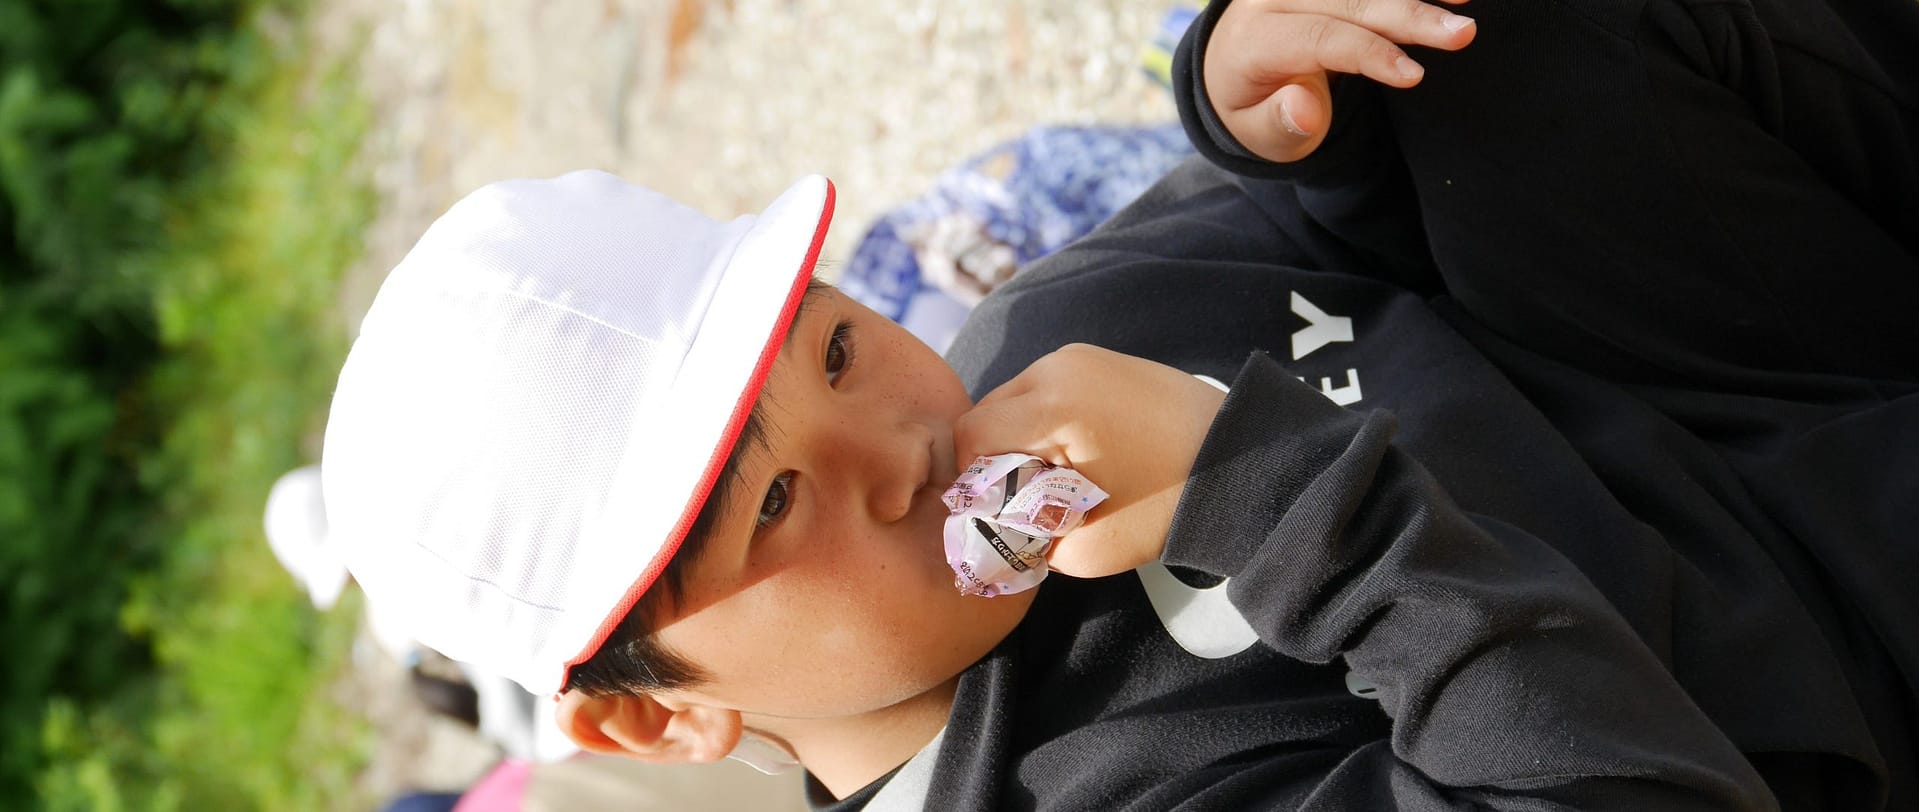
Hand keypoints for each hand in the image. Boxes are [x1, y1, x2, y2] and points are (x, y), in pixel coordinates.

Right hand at [953, 344, 1226, 578]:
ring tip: (1057, 480)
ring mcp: (1079, 355)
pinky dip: (1044, 423)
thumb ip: (1029, 542)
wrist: (1249, 459)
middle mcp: (1058, 366)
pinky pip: (1044, 389)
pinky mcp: (1098, 358)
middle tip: (1026, 503)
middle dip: (994, 462)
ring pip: (1013, 400)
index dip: (971, 482)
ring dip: (1018, 441)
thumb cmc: (1172, 504)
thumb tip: (999, 531)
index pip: (971, 437)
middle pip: (987, 413)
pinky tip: (1078, 455)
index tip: (996, 515)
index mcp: (1054, 406)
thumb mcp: (1092, 548)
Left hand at [1207, 0, 1476, 162]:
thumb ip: (1278, 126)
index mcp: (1253, 39)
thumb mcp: (1257, 135)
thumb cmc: (1255, 108)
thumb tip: (1305, 109)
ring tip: (1466, 2)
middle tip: (1462, 34)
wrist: (1234, 66)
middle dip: (1409, 15)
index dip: (1368, 53)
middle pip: (1348, 0)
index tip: (1415, 76)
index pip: (1317, 37)